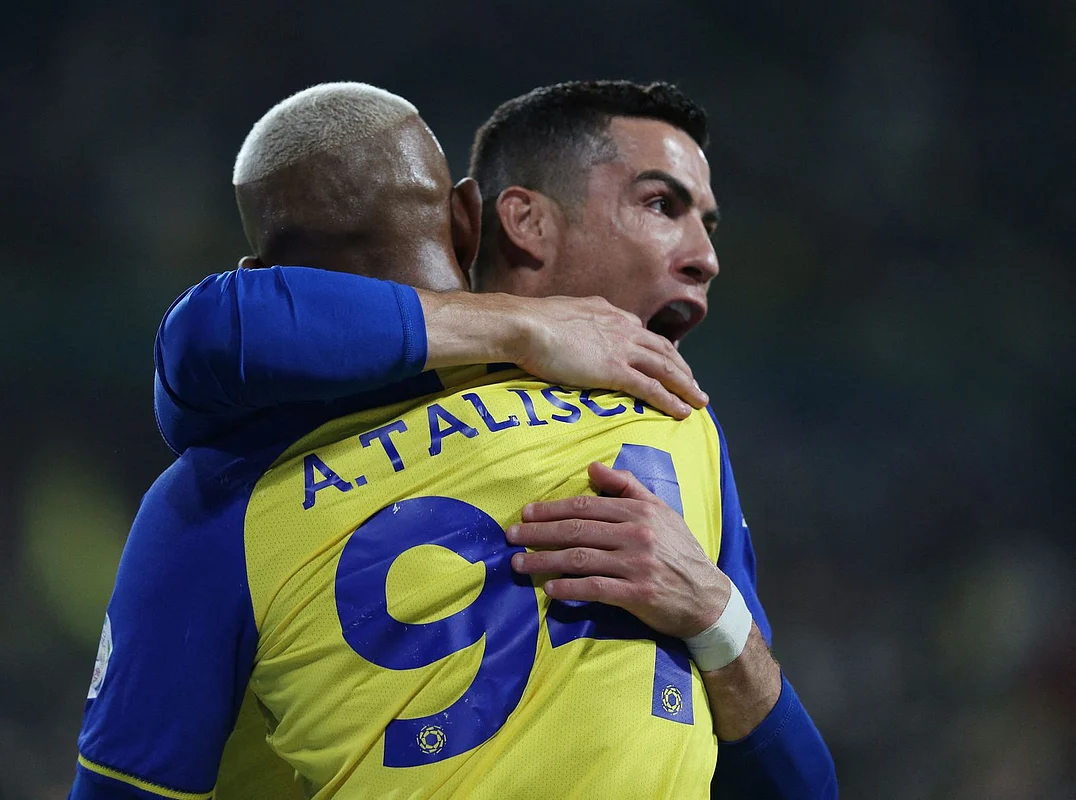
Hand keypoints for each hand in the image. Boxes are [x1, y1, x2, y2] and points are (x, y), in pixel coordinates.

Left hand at [506, 461, 729, 638]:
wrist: (708, 598)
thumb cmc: (680, 552)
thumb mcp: (660, 511)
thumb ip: (627, 487)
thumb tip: (592, 467)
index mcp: (639, 511)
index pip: (586, 505)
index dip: (552, 509)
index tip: (526, 514)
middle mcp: (637, 534)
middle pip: (576, 529)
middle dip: (539, 533)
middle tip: (511, 536)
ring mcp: (637, 564)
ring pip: (580, 558)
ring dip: (544, 561)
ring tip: (519, 563)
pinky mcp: (637, 593)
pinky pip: (595, 588)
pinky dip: (569, 588)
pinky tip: (549, 589)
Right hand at [507, 294, 707, 418]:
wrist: (526, 325)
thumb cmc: (532, 321)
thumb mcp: (562, 313)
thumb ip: (576, 321)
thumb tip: (573, 326)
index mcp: (609, 313)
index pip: (641, 332)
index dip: (657, 348)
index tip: (666, 360)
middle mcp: (622, 327)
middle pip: (663, 349)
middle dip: (682, 368)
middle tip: (693, 384)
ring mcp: (621, 349)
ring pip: (665, 368)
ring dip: (686, 386)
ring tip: (699, 401)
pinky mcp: (615, 370)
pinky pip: (651, 387)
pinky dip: (670, 400)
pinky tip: (683, 411)